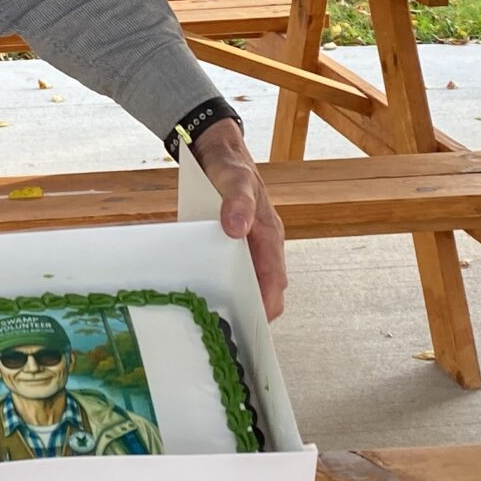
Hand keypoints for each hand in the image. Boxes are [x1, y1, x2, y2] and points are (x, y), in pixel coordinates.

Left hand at [192, 120, 287, 320]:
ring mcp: (248, 245)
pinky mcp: (233, 244)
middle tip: (227, 331)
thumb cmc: (230, 166)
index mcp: (270, 234)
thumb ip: (238, 201)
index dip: (267, 305)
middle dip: (252, 309)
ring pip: (248, 281)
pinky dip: (224, 284)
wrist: (217, 149)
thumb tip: (237, 227)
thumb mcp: (234, 179)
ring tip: (214, 321)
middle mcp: (263, 244)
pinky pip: (232, 270)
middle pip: (264, 287)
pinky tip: (205, 294)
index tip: (255, 326)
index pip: (275, 280)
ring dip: (237, 299)